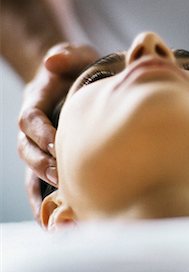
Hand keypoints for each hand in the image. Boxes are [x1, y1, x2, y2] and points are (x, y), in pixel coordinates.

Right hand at [18, 43, 99, 219]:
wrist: (77, 78)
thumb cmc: (79, 66)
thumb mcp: (77, 54)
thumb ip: (67, 54)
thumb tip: (52, 63)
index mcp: (37, 99)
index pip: (30, 117)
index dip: (39, 131)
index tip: (57, 142)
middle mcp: (34, 125)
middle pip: (25, 148)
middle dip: (40, 163)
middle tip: (61, 175)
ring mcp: (40, 142)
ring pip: (31, 167)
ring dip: (42, 184)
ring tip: (60, 201)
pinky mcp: (51, 155)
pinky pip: (40, 179)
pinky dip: (44, 198)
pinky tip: (56, 217)